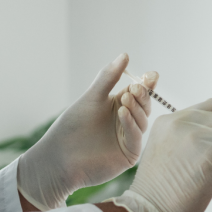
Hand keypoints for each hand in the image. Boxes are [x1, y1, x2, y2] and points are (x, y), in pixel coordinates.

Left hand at [17, 53, 158, 210]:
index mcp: (119, 105)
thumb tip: (125, 55)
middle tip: (136, 88)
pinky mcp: (129, 154)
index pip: (139, 92)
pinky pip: (136, 136)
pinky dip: (131, 123)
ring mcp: (129, 138)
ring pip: (143, 120)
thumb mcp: (92, 97)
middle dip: (143, 95)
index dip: (147, 83)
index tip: (151, 75)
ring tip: (125, 100)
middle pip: (144, 105)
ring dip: (136, 108)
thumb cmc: (72, 125)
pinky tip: (122, 113)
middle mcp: (126, 121)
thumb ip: (108, 77)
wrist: (59, 156)